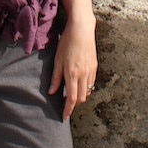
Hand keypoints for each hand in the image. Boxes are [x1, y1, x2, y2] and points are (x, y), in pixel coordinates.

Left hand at [48, 0, 97, 120]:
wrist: (82, 30)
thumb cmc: (67, 43)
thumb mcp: (57, 59)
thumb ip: (55, 77)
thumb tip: (52, 92)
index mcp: (72, 74)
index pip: (71, 98)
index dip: (67, 110)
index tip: (64, 117)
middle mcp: (83, 75)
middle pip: (80, 98)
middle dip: (73, 105)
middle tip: (66, 107)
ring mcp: (91, 71)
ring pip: (87, 92)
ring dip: (80, 97)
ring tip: (72, 97)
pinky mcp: (95, 67)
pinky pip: (91, 83)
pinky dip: (85, 89)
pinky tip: (79, 86)